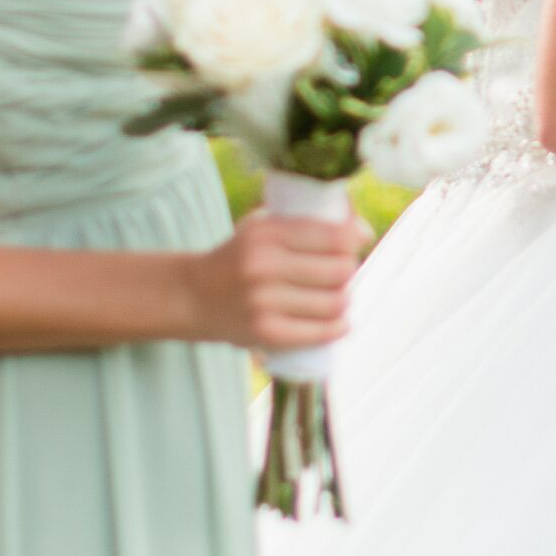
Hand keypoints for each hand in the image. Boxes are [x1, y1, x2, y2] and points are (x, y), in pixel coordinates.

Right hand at [191, 210, 366, 351]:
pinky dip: (338, 328)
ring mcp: (263, 302)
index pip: (333, 235)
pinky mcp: (265, 333)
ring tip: (338, 296)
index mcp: (266, 233)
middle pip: (340, 270)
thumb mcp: (261, 227)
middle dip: (349, 269)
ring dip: (344, 300)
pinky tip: (339, 322)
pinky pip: (320, 332)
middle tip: (342, 271)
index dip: (355, 237)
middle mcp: (264, 266)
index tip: (360, 239)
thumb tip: (363, 230)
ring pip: (335, 302)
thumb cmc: (239, 258)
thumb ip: (303, 223)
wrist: (193, 296)